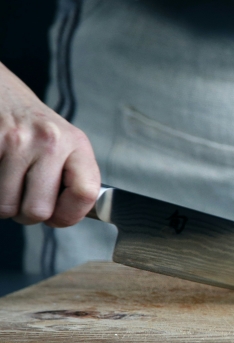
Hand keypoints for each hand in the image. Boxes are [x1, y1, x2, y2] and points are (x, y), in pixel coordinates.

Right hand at [0, 62, 99, 226]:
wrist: (2, 93)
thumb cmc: (34, 127)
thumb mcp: (66, 145)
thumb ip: (73, 179)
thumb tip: (65, 218)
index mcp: (76, 144)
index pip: (86, 194)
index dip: (70, 215)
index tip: (58, 217)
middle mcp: (50, 141)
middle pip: (38, 210)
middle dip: (27, 214)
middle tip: (24, 200)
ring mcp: (16, 141)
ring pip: (5, 207)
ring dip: (3, 204)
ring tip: (8, 184)